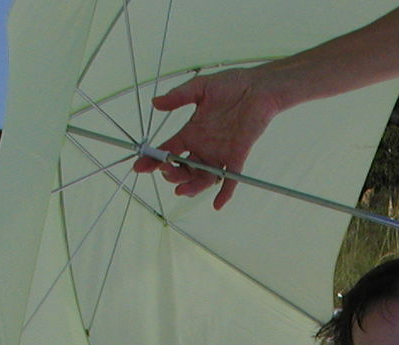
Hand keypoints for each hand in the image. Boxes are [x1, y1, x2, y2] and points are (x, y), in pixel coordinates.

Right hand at [131, 68, 280, 208]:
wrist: (258, 87)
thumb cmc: (232, 85)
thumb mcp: (200, 87)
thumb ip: (178, 96)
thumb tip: (156, 102)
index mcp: (192, 132)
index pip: (168, 150)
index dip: (153, 159)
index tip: (140, 166)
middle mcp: (203, 147)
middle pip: (184, 169)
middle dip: (172, 174)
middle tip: (166, 170)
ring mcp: (219, 154)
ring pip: (203, 178)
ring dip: (191, 187)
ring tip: (182, 190)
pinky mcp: (237, 156)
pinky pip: (230, 180)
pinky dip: (224, 193)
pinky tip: (218, 204)